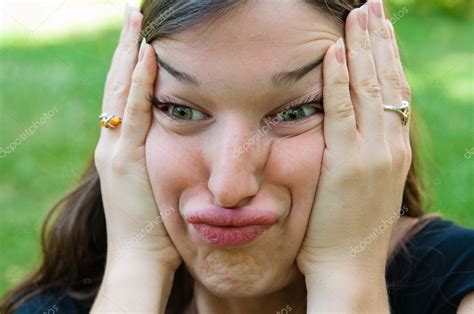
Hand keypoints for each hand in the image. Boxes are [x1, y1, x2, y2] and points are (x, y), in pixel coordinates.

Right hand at [94, 6, 180, 270]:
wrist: (140, 258)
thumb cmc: (156, 226)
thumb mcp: (157, 184)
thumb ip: (162, 160)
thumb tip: (186, 140)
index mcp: (121, 146)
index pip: (124, 94)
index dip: (131, 63)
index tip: (142, 36)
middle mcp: (111, 142)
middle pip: (117, 84)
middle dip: (126, 47)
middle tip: (133, 13)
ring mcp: (114, 149)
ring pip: (120, 90)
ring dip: (129, 53)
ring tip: (135, 19)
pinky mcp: (124, 160)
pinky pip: (133, 113)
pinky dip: (139, 83)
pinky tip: (147, 54)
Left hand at [297, 1, 410, 280]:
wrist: (350, 266)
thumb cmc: (350, 229)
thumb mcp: (365, 184)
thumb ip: (362, 152)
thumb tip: (350, 128)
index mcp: (394, 148)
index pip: (395, 91)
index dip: (388, 56)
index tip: (380, 28)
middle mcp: (390, 145)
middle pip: (388, 80)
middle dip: (380, 40)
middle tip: (372, 6)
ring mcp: (371, 153)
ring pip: (371, 88)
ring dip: (364, 47)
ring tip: (359, 14)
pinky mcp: (346, 163)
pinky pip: (342, 111)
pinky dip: (340, 80)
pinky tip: (335, 51)